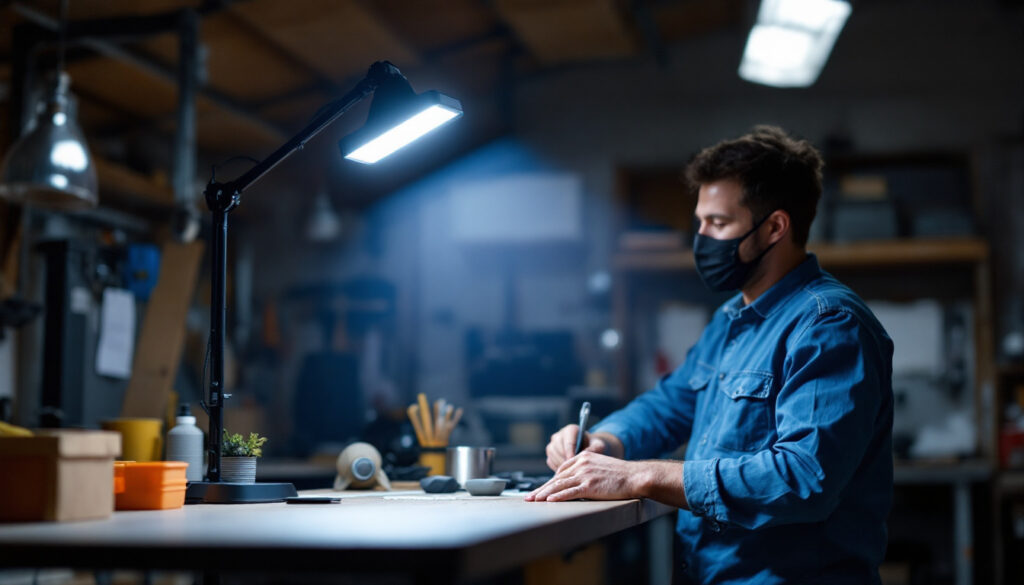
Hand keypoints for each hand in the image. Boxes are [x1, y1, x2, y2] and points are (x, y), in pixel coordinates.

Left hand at [525, 451, 639, 501]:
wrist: (635, 476)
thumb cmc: (621, 474)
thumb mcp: (601, 465)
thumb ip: (587, 470)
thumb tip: (577, 481)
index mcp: (583, 457)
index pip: (561, 470)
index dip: (550, 481)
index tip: (541, 489)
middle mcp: (581, 464)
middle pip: (557, 478)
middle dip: (541, 488)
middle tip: (530, 497)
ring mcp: (585, 474)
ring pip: (559, 485)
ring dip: (544, 494)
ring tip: (534, 500)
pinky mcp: (590, 486)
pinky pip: (570, 492)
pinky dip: (557, 497)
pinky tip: (549, 501)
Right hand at [544, 424, 607, 470]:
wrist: (588, 450)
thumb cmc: (594, 447)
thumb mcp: (598, 446)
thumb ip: (594, 449)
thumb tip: (585, 454)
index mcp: (571, 430)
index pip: (568, 441)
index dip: (570, 453)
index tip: (575, 463)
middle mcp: (559, 435)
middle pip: (557, 448)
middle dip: (565, 460)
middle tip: (573, 471)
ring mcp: (552, 444)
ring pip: (552, 455)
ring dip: (560, 465)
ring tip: (570, 472)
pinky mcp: (550, 454)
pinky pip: (550, 461)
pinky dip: (557, 468)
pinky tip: (566, 472)